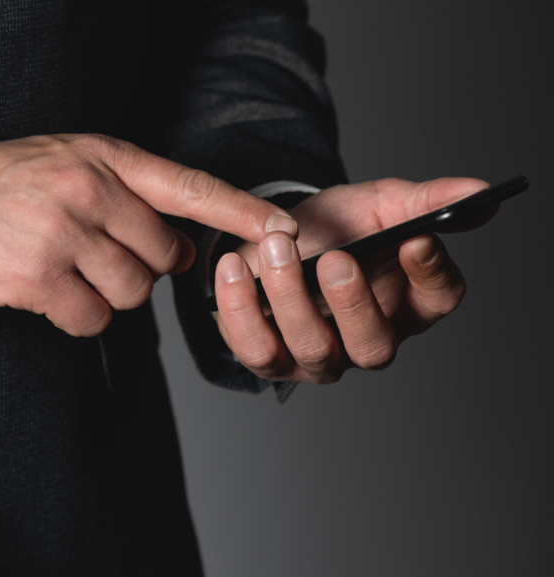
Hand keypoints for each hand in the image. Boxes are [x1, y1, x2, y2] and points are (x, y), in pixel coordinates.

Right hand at [0, 134, 298, 335]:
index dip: (241, 212)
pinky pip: (94, 319)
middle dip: (143, 266)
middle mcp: (89, 193)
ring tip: (70, 271)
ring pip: (132, 292)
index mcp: (102, 159)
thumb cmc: (1, 183)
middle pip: (163, 255)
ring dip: (110, 293)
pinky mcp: (38, 279)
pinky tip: (49, 293)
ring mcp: (64, 237)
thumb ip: (126, 189)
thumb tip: (179, 242)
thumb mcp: (66, 160)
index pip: (189, 186)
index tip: (284, 232)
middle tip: (102, 255)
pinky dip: (79, 316)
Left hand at [214, 177, 493, 383]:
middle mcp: (369, 341)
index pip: (439, 299)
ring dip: (290, 296)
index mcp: (410, 303)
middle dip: (353, 302)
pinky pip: (255, 349)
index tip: (416, 237)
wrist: (275, 237)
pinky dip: (240, 308)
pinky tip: (233, 266)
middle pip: (374, 346)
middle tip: (336, 258)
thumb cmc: (336, 227)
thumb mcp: (379, 204)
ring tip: (277, 245)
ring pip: (312, 348)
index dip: (430, 273)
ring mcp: (320, 358)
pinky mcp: (270, 360)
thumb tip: (479, 191)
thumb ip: (425, 200)